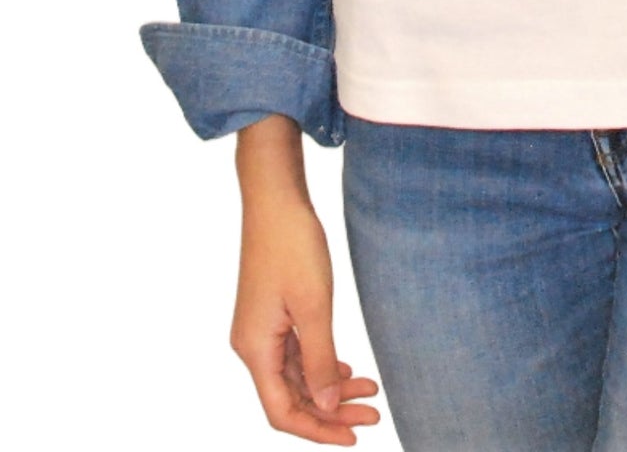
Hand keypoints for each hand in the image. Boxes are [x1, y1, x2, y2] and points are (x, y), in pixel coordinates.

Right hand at [231, 190, 381, 444]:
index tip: (354, 436)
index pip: (282, 412)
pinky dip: (322, 365)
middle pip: (291, 398)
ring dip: (330, 388)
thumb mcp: (314, 306)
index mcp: (255, 350)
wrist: (276, 199)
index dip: (317, 430)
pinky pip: (296, 354)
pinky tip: (346, 371)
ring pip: (296, 377)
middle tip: (373, 413)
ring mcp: (262, 330)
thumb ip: (320, 361)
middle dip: (331, 411)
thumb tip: (325, 408)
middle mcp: (253, 346)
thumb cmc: (292, 246)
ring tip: (370, 391)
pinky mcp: (272, 315)